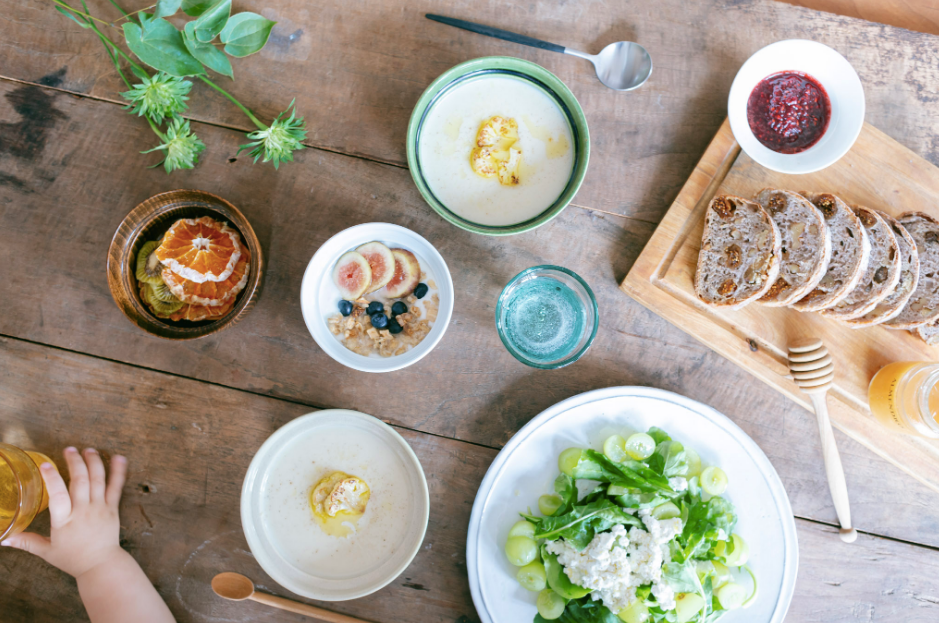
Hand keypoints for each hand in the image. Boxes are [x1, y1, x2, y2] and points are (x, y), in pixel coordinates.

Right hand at [2, 447, 127, 578]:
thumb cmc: (72, 558)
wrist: (101, 565)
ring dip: (93, 462)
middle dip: (74, 462)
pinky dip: (118, 471)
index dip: (51, 478)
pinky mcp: (113, 508)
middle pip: (79, 482)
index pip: (57, 496)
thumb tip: (4, 539)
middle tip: (69, 449)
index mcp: (64, 521)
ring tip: (88, 449)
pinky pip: (117, 487)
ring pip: (98, 480)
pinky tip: (118, 457)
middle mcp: (83, 511)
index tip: (45, 465)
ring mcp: (100, 508)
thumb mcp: (46, 551)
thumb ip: (27, 541)